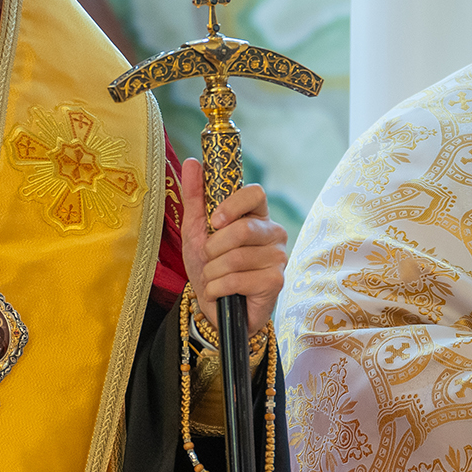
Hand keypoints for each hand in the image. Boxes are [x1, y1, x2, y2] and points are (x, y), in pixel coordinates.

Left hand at [179, 157, 286, 333]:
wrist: (214, 307)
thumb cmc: (209, 265)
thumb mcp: (196, 230)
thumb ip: (196, 197)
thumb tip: (193, 163)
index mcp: (256, 215)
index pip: (256, 193)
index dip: (233, 204)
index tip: (215, 221)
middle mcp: (273, 233)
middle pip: (242, 229)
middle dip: (213, 248)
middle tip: (209, 259)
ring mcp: (278, 257)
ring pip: (236, 257)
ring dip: (212, 271)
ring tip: (214, 277)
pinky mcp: (276, 281)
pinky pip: (237, 279)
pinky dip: (217, 288)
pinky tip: (219, 292)